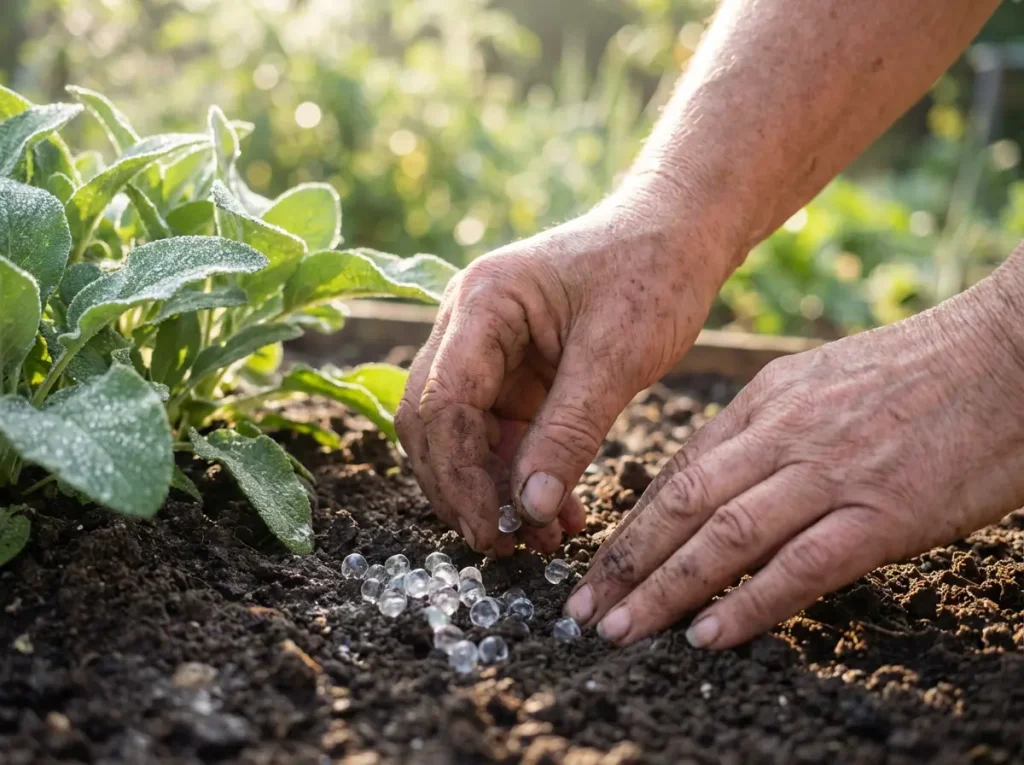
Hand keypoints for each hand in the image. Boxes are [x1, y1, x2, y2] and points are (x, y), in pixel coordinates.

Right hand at [395, 194, 734, 555]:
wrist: (680, 235)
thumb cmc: (652, 272)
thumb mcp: (616, 357)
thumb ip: (568, 434)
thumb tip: (525, 512)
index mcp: (483, 302)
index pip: (442, 401)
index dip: (458, 475)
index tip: (492, 530)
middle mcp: (469, 325)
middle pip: (433, 422)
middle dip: (462, 488)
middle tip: (504, 544)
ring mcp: (488, 350)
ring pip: (463, 437)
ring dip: (493, 490)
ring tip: (541, 538)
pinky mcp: (514, 374)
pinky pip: (501, 436)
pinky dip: (522, 476)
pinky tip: (557, 512)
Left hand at [566, 267, 1023, 648]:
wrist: (1008, 354)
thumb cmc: (917, 371)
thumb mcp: (821, 380)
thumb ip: (767, 428)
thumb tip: (716, 476)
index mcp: (765, 401)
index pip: (679, 471)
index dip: (632, 524)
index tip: (596, 563)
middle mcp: (784, 435)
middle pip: (684, 505)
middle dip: (625, 562)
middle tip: (582, 609)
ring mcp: (831, 473)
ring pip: (725, 537)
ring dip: (664, 588)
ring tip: (620, 629)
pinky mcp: (883, 513)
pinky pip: (801, 566)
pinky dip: (749, 603)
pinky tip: (708, 634)